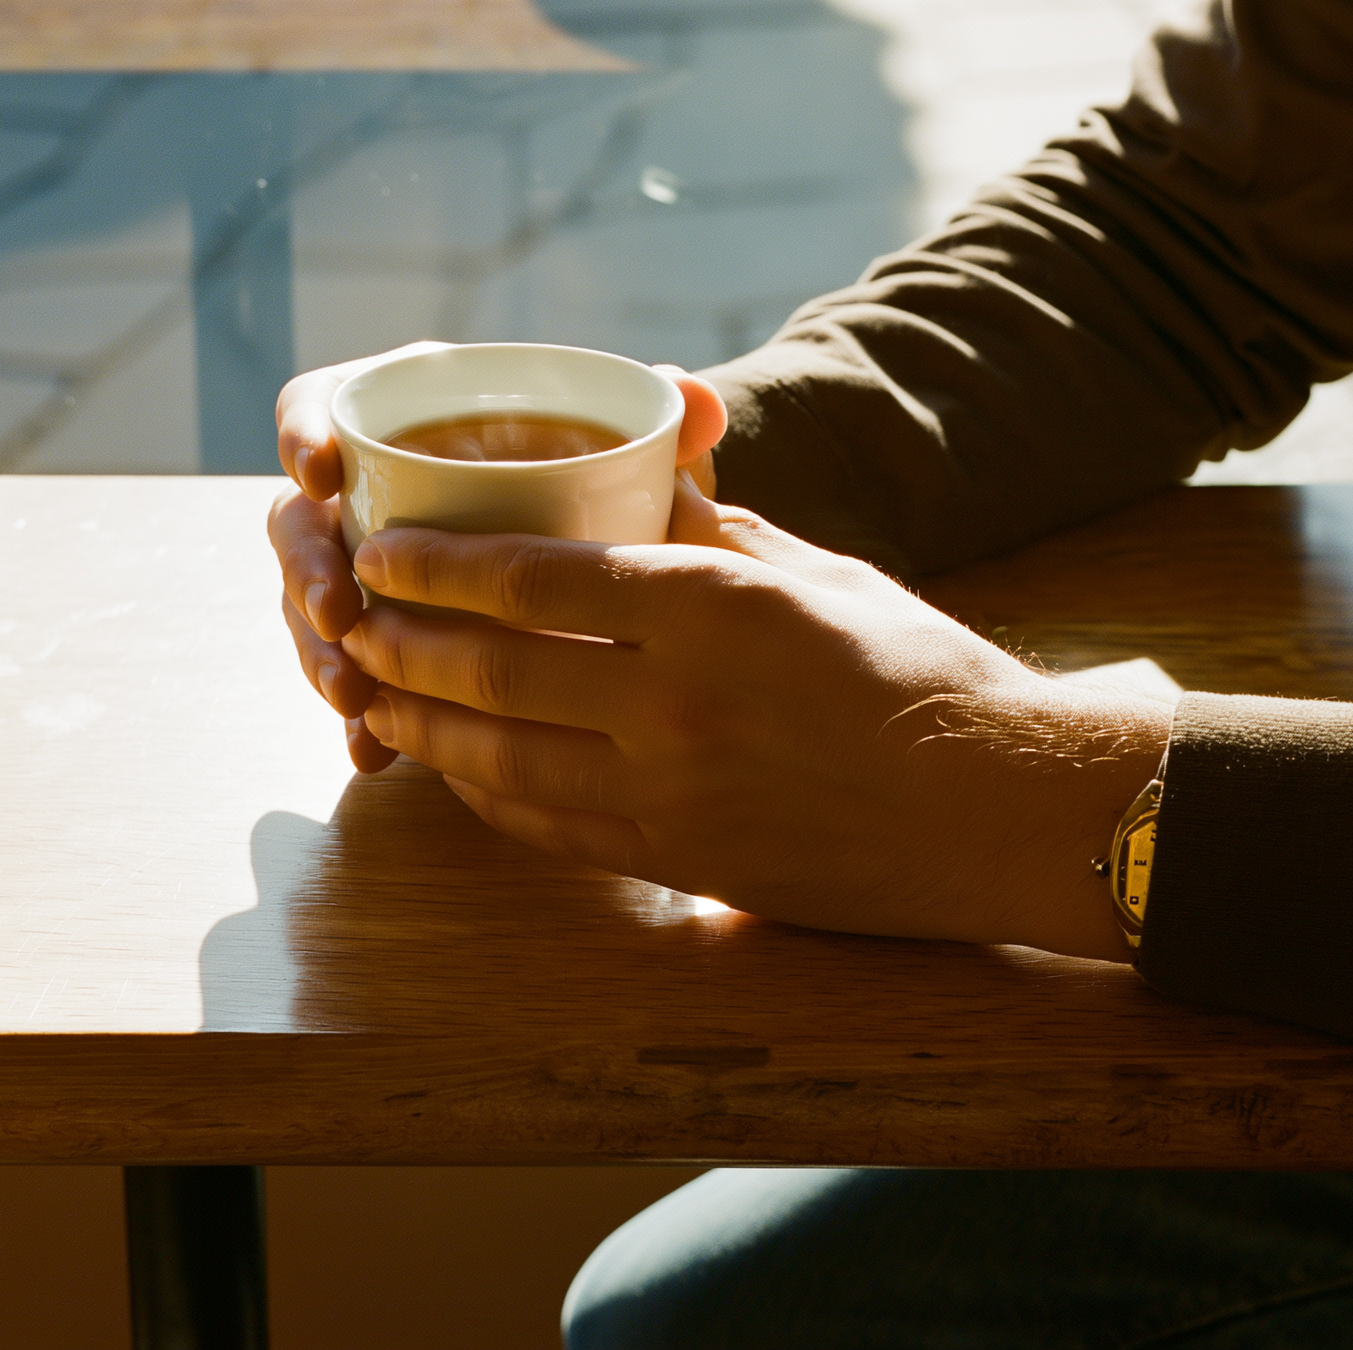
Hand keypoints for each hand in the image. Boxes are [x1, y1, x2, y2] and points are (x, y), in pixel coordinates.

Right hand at [267, 344, 727, 773]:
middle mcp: (370, 492)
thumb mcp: (634, 451)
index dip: (306, 434)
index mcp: (410, 420)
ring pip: (312, 605)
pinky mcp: (379, 638)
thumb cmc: (607, 478)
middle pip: (299, 521)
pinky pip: (349, 672)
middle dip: (309, 571)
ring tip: (354, 697)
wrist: (615, 552)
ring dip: (321, 652)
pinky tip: (372, 752)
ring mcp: (363, 569)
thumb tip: (699, 404)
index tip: (324, 473)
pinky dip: (357, 714)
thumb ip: (664, 423)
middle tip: (341, 613)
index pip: (323, 408)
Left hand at [329, 480, 1169, 958]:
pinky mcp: (687, 863)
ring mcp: (677, 794)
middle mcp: (679, 702)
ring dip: (426, 727)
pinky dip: (492, 798)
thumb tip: (643, 489)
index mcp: (713, 608)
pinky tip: (459, 772)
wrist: (1002, 807)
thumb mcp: (818, 572)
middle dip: (405, 645)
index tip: (385, 552)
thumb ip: (714, 533)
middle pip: (497, 672)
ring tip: (376, 697)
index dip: (440, 567)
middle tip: (350, 622)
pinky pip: (555, 828)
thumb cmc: (920, 669)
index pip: (536, 580)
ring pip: (506, 760)